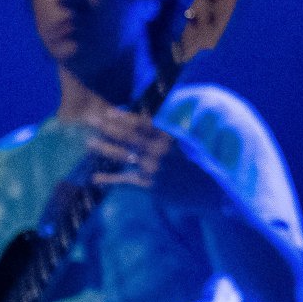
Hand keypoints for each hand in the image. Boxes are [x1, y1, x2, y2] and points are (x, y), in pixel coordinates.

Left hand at [87, 107, 225, 215]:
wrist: (214, 190)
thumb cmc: (204, 161)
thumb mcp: (192, 140)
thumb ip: (172, 130)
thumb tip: (155, 118)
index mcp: (171, 136)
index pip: (142, 123)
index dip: (124, 117)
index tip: (108, 111)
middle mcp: (160, 151)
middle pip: (128, 136)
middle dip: (107, 127)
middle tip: (89, 119)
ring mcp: (154, 169)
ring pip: (123, 156)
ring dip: (104, 148)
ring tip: (88, 142)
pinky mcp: (151, 186)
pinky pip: (126, 181)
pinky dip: (110, 179)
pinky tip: (95, 177)